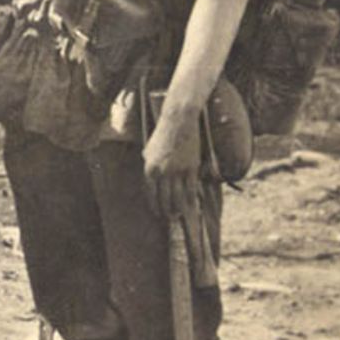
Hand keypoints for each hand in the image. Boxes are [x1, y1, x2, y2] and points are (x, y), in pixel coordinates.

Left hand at [142, 103, 200, 217]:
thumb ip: (148, 165)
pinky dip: (191, 200)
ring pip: (178, 197)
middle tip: (169, 218)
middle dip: (166, 211)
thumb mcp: (148, 150)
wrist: (178, 121)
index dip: (155, 206)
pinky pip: (191, 189)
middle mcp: (163, 172)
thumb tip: (150, 178)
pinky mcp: (191, 168)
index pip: (151, 194)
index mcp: (149, 168)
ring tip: (178, 215)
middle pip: (164, 198)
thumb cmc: (162, 134)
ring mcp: (178, 171)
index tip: (157, 214)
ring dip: (178, 209)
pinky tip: (191, 206)